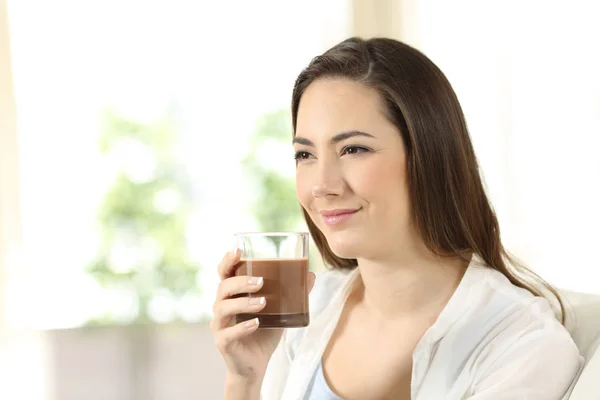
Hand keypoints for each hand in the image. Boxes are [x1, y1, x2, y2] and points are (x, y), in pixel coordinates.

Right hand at [210, 248, 315, 383]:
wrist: (256, 364)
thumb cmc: (265, 332)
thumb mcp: (281, 311)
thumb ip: (293, 293)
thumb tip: (311, 274)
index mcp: (233, 294)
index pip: (224, 273)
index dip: (227, 261)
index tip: (237, 251)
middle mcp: (222, 306)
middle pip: (223, 287)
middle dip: (241, 282)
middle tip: (261, 282)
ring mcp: (220, 325)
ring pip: (222, 308)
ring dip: (243, 303)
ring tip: (263, 302)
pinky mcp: (222, 343)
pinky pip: (227, 333)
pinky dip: (242, 327)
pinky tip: (256, 323)